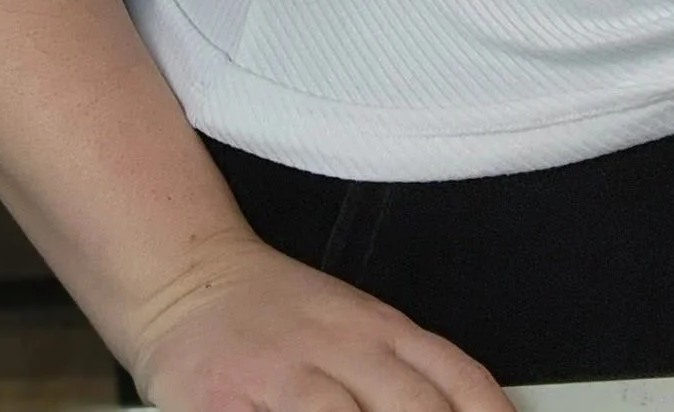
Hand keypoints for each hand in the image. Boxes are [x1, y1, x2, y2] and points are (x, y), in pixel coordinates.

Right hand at [124, 232, 519, 411]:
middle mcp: (343, 345)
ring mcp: (288, 370)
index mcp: (379, 328)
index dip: (486, 411)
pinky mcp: (233, 397)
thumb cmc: (276, 313)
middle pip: (411, 403)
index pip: (453, 376)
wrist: (187, 276)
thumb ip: (408, 371)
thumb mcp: (354, 326)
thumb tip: (468, 406)